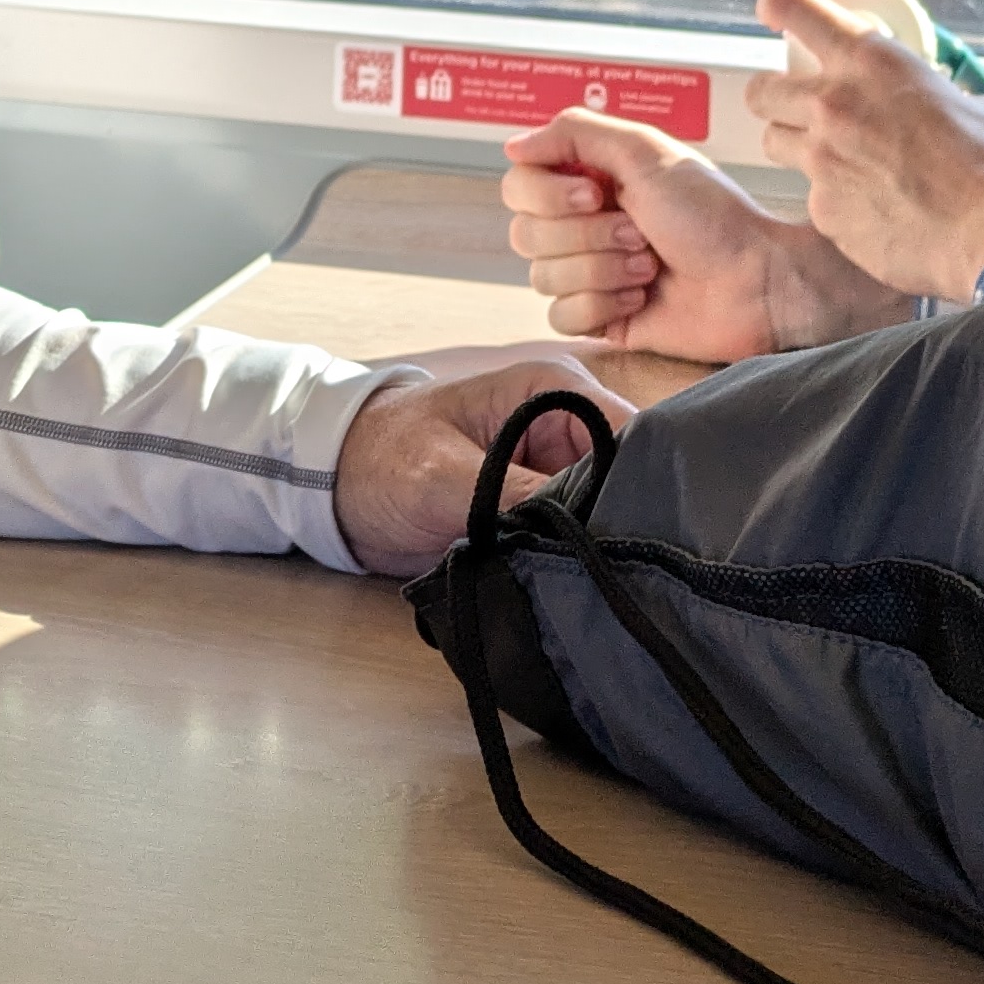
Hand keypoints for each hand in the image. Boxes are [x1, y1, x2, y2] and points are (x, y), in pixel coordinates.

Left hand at [331, 356, 628, 574]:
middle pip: (625, 479)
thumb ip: (513, 495)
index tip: (649, 539)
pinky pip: (575, 536)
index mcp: (555, 391)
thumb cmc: (382, 459)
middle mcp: (566, 428)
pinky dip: (575, 561)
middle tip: (631, 576)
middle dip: (625, 524)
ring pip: (604, 513)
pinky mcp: (537, 510)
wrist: (334, 490)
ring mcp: (552, 472)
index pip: (631, 434)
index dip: (645, 485)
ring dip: (600, 548)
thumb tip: (583, 531)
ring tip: (610, 590)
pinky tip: (581, 592)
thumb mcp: (444, 476)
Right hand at [499, 106, 914, 360]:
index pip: (519, 185)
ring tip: (649, 266)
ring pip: (542, 277)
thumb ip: (576, 133)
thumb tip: (513, 145)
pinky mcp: (599, 318)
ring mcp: (588, 273)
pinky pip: (560, 317)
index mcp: (588, 179)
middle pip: (524, 233)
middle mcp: (582, 223)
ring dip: (602, 271)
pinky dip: (602, 306)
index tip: (594, 193)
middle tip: (640, 234)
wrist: (754, 283)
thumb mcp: (646, 153)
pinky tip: (641, 299)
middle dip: (587, 237)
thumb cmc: (711, 215)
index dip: (547, 194)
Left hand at [746, 0, 983, 306]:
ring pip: (774, 144)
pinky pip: (815, 199)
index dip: (780, 7)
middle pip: (761, 89)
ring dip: (797, 147)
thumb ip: (934, 95)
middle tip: (799, 106)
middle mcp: (833, 104)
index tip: (774, 11)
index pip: (797, 10)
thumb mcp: (969, 102)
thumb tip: (939, 105)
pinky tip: (873, 213)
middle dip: (776, 96)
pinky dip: (836, 202)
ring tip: (837, 162)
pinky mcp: (823, 212)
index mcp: (871, 62)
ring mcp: (821, 161)